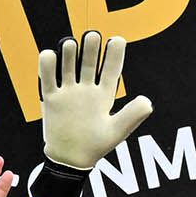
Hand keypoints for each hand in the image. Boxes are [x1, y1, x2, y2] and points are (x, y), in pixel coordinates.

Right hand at [39, 31, 153, 169]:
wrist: (70, 160)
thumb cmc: (96, 146)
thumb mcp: (117, 131)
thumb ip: (132, 116)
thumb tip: (147, 101)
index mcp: (105, 95)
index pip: (112, 69)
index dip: (115, 54)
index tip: (118, 40)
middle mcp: (87, 90)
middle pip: (90, 62)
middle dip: (91, 48)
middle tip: (92, 35)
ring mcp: (69, 92)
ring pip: (69, 65)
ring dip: (70, 53)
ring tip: (71, 44)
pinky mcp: (52, 98)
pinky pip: (48, 78)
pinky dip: (47, 65)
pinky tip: (50, 56)